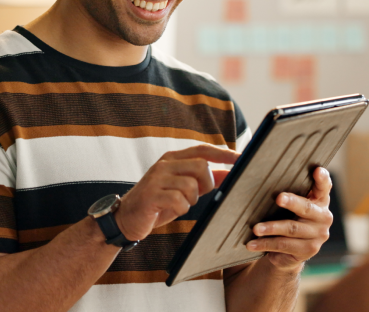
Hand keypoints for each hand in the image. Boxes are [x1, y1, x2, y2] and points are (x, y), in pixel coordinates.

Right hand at [116, 144, 239, 241]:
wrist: (126, 218)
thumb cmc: (158, 203)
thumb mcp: (182, 189)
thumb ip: (204, 180)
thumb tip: (230, 174)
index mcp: (173, 159)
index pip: (203, 150)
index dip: (224, 154)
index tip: (242, 159)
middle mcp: (165, 164)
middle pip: (201, 166)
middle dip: (207, 184)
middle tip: (197, 194)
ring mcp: (156, 178)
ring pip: (191, 185)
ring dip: (192, 199)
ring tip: (180, 204)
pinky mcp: (151, 195)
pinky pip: (179, 201)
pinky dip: (181, 209)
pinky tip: (171, 210)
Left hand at [246, 167, 332, 270]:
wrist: (290, 251)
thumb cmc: (289, 219)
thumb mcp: (291, 206)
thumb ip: (289, 193)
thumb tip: (261, 177)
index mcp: (320, 200)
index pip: (324, 187)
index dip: (322, 179)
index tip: (317, 170)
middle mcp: (323, 217)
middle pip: (306, 208)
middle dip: (291, 202)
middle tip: (278, 198)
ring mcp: (318, 235)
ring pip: (292, 229)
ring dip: (271, 228)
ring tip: (256, 228)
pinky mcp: (309, 250)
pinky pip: (284, 245)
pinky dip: (266, 244)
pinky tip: (252, 243)